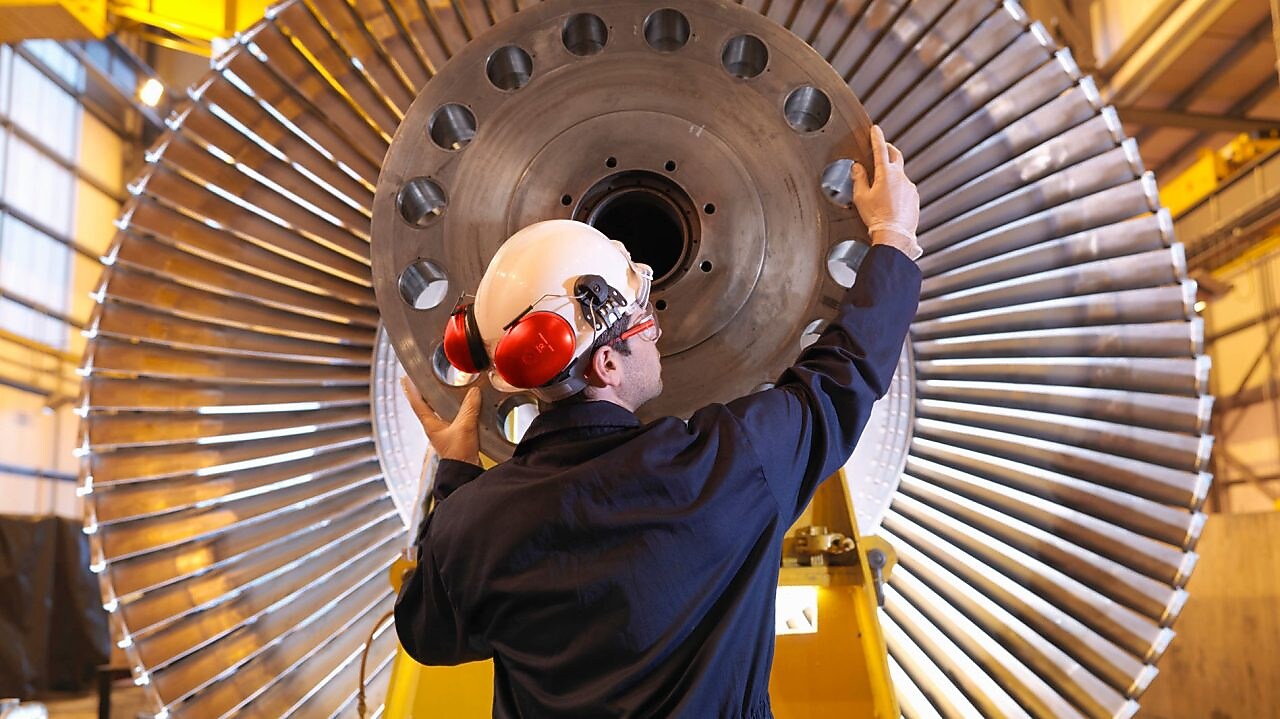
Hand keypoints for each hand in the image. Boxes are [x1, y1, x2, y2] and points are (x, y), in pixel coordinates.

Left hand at [401, 377, 481, 464]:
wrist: (465, 473)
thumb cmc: (458, 455)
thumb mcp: (464, 427)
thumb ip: (469, 408)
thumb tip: (473, 392)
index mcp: (430, 424)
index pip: (416, 403)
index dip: (410, 390)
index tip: (404, 379)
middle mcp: (435, 428)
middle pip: (427, 406)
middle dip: (425, 393)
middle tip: (423, 380)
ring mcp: (445, 432)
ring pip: (440, 412)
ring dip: (440, 401)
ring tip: (442, 388)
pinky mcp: (456, 436)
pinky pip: (454, 418)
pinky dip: (456, 409)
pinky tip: (463, 406)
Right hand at [852, 125, 921, 260]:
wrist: (894, 235)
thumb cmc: (878, 218)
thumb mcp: (861, 197)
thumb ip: (859, 178)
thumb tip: (858, 168)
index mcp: (886, 174)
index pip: (880, 149)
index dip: (877, 137)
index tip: (876, 130)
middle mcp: (900, 177)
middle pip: (895, 156)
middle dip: (888, 149)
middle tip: (882, 148)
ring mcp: (910, 187)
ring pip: (900, 175)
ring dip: (891, 176)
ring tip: (881, 188)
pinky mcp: (914, 198)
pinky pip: (905, 189)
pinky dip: (898, 190)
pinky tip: (890, 201)